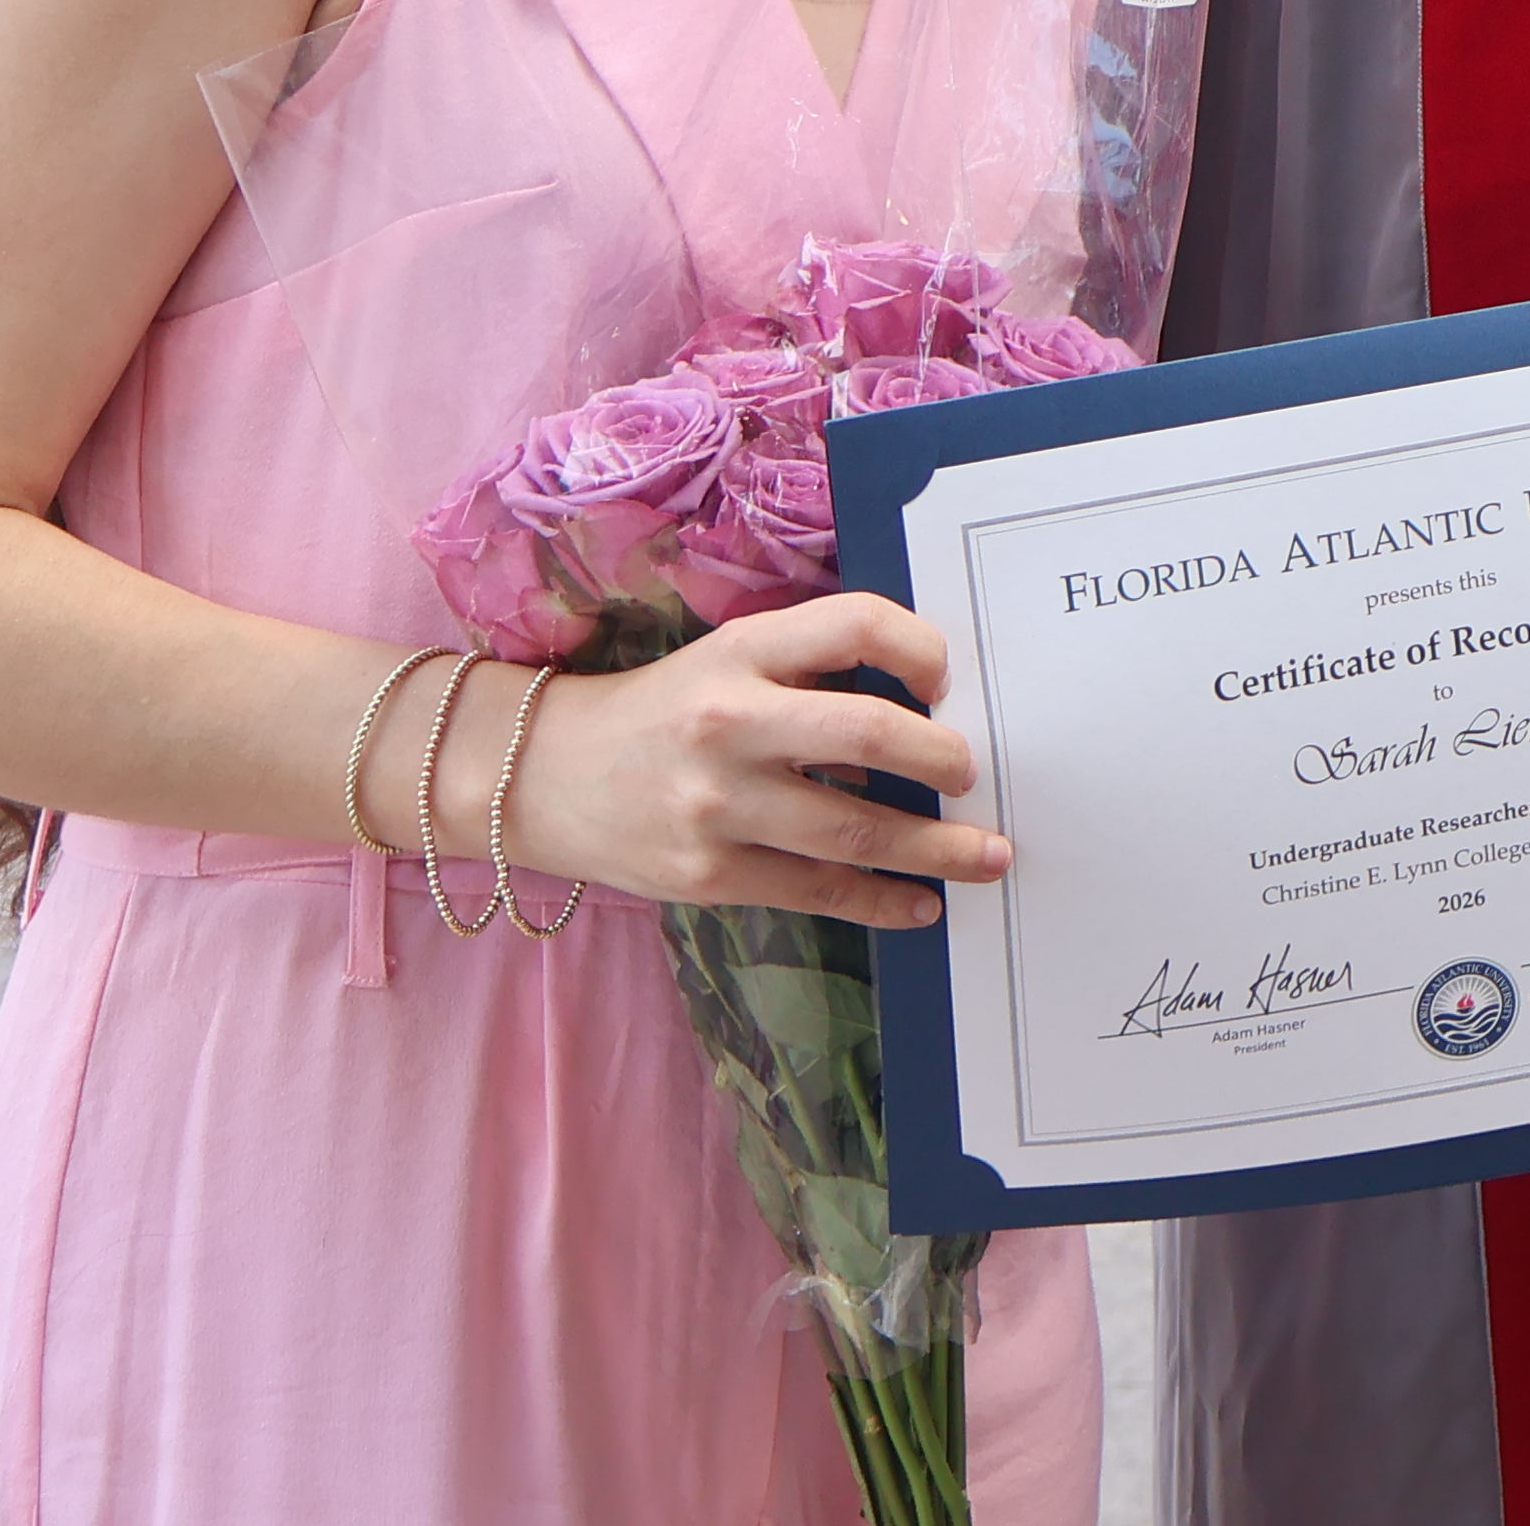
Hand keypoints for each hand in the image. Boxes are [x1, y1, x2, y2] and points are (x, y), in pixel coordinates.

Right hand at [481, 595, 1005, 926]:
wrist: (543, 777)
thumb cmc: (664, 712)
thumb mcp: (728, 660)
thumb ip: (811, 668)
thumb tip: (929, 706)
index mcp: (742, 652)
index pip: (855, 625)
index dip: (921, 647)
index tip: (949, 679)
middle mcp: (731, 723)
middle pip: (871, 734)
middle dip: (945, 758)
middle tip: (975, 773)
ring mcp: (717, 806)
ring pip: (857, 829)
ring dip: (938, 847)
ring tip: (986, 855)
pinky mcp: (708, 874)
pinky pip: (819, 892)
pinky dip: (882, 900)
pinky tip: (921, 904)